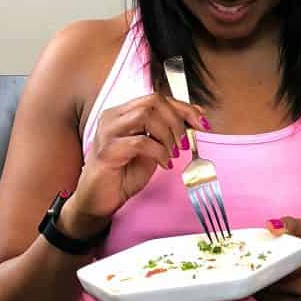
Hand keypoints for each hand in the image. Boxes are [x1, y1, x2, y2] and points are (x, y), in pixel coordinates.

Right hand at [63, 93, 206, 238]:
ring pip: (146, 115)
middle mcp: (112, 117)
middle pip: (153, 101)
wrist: (98, 201)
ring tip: (174, 152)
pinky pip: (140, 142)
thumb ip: (168, 131)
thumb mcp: (153, 149)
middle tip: (185, 142)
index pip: (158, 98)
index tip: (202, 122)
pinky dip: (159, 151)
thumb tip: (196, 116)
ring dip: (168, 134)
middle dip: (177, 120)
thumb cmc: (123, 175)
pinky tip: (164, 163)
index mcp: (123, 113)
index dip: (184, 108)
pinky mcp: (106, 151)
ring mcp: (107, 132)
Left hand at [253, 217, 300, 300]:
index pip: (284, 260)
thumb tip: (270, 226)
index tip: (251, 253)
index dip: (266, 258)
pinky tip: (254, 280)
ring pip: (269, 290)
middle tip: (244, 261)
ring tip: (247, 269)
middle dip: (257, 270)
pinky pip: (268, 299)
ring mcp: (298, 295)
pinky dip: (259, 290)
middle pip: (273, 277)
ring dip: (256, 281)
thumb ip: (290, 224)